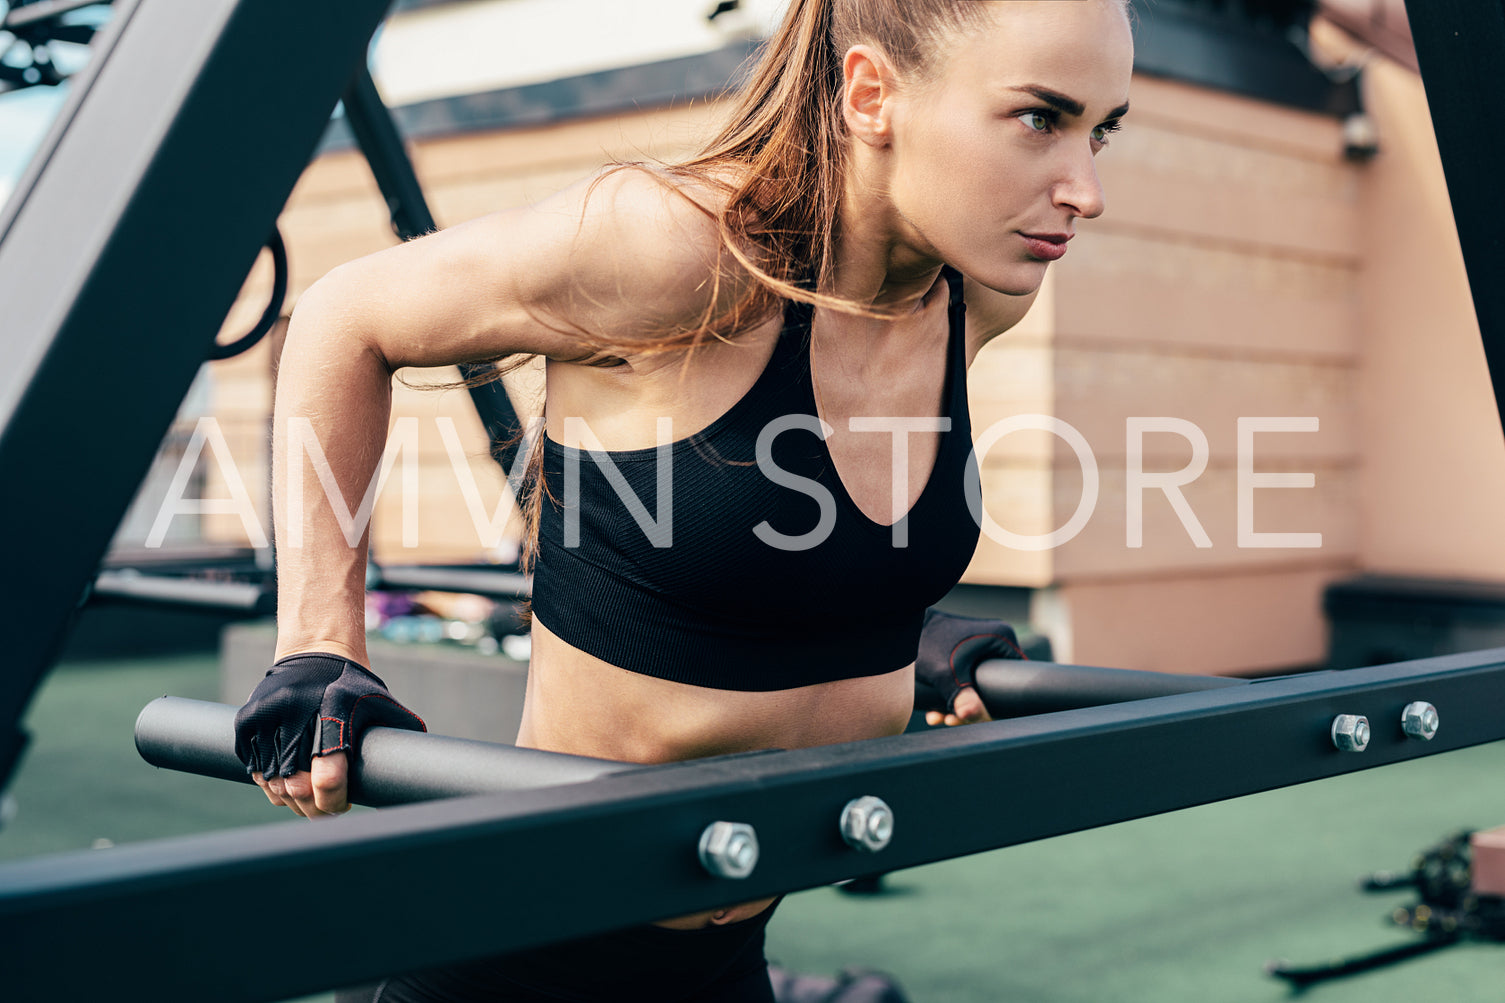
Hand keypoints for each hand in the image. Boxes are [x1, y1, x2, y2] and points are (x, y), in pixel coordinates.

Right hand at [235, 651, 423, 816]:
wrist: (314, 651)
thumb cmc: (354, 686)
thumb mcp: (383, 703)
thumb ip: (403, 732)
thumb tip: (427, 769)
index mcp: (334, 710)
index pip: (329, 775)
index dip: (334, 801)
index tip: (342, 805)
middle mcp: (296, 712)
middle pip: (297, 786)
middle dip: (313, 808)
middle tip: (325, 811)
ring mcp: (267, 717)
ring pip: (273, 783)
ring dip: (290, 801)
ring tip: (307, 800)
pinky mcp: (247, 721)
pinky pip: (255, 770)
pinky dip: (270, 785)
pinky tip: (287, 784)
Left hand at [914, 607, 1023, 724]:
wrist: (899, 624)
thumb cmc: (926, 641)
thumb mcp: (946, 673)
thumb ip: (961, 696)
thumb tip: (973, 717)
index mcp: (1002, 639)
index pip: (1015, 679)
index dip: (1001, 705)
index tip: (981, 719)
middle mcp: (994, 640)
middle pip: (994, 686)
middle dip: (972, 708)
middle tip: (952, 720)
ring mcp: (979, 645)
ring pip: (976, 685)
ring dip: (959, 705)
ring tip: (940, 717)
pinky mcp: (963, 650)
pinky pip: (965, 677)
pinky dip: (952, 694)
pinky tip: (935, 711)